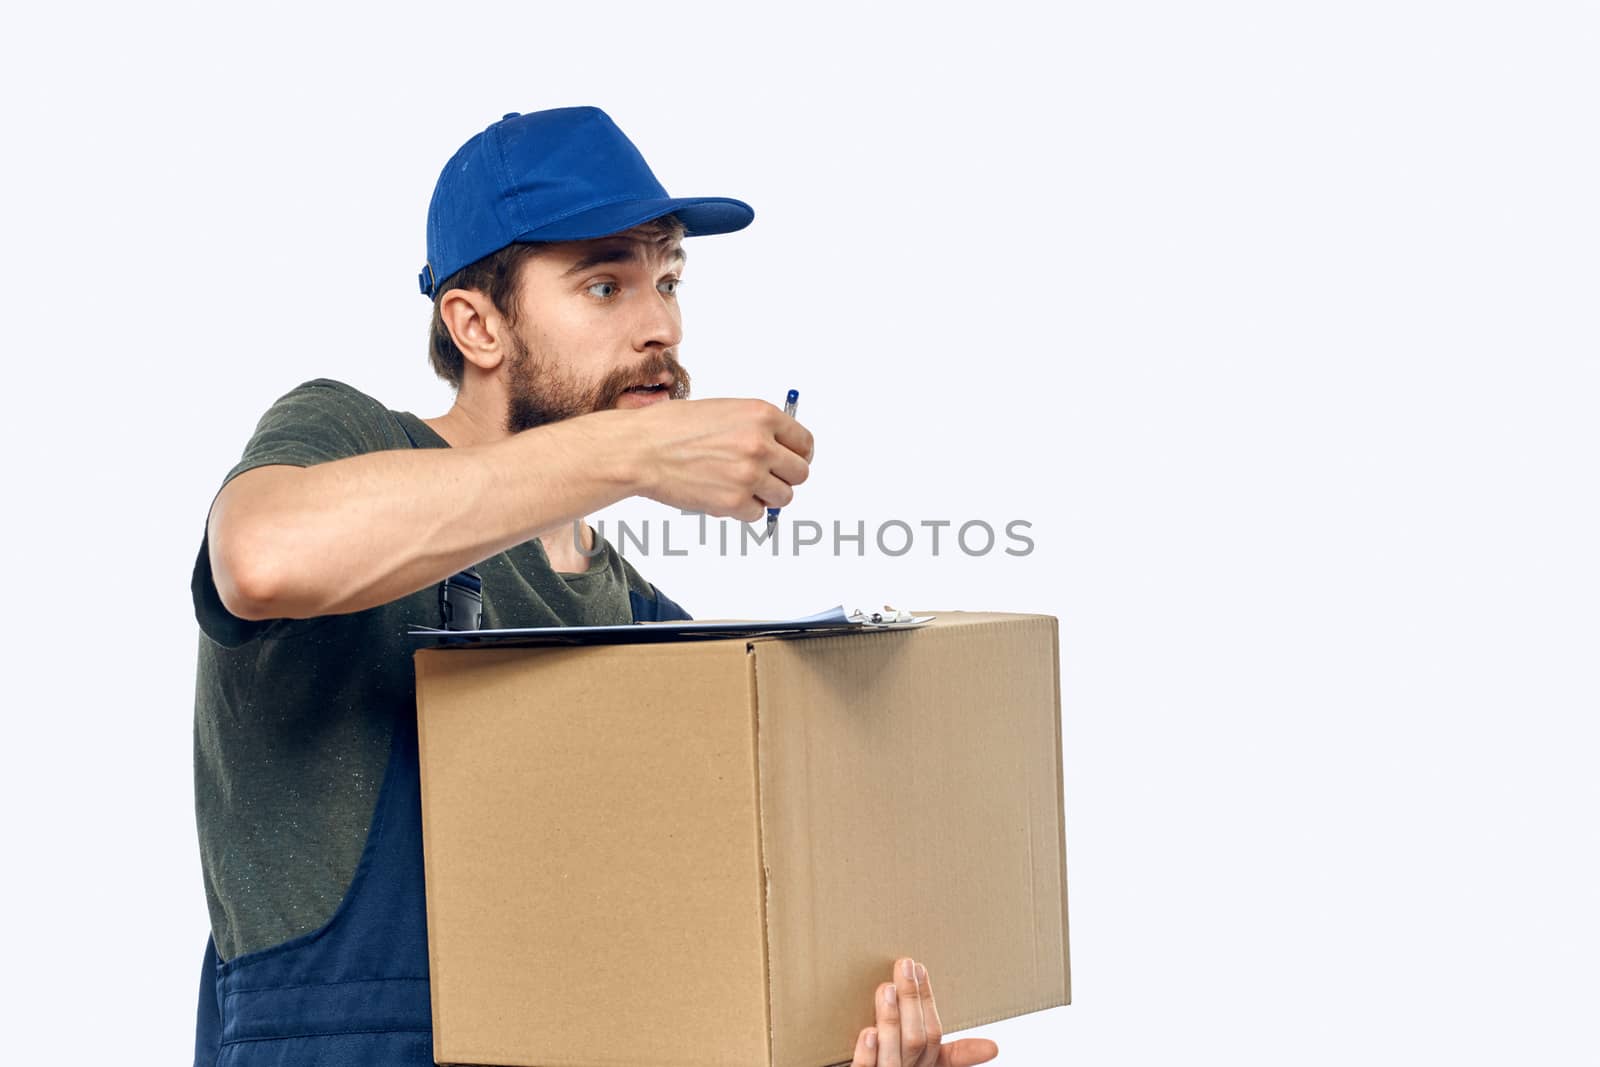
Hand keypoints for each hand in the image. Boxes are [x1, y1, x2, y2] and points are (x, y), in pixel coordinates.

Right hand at [627, 397, 812, 522]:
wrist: (641, 449)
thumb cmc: (673, 428)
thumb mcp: (724, 411)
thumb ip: (756, 428)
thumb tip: (780, 449)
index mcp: (762, 415)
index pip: (805, 443)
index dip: (799, 454)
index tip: (791, 460)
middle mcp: (761, 445)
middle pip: (800, 473)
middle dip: (785, 478)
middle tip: (767, 478)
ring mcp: (749, 475)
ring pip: (783, 497)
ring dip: (766, 496)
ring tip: (741, 487)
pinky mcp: (734, 503)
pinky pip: (757, 514)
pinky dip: (743, 510)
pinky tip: (723, 494)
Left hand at [850, 957, 998, 1066]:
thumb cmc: (900, 1066)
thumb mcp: (928, 1064)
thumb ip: (956, 1055)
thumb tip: (994, 1048)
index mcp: (925, 1066)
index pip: (932, 1035)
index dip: (927, 1001)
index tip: (921, 968)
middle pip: (915, 1040)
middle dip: (912, 1002)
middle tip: (905, 966)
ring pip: (893, 1053)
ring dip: (891, 1020)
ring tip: (887, 988)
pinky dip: (868, 1053)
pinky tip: (867, 1032)